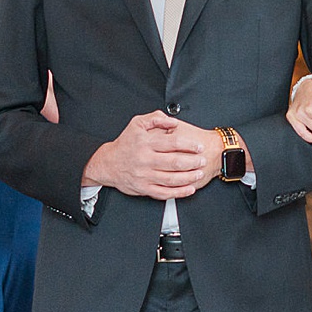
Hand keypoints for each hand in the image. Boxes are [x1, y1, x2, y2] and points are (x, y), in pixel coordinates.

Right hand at [82, 112, 226, 198]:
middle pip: (174, 162)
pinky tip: (189, 189)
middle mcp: (146, 160)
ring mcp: (145, 176)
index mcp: (146, 143)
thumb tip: (173, 122)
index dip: (189, 145)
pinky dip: (179, 192)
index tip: (198, 146)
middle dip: (192, 162)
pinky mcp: (144, 188)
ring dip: (188, 177)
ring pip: (171, 179)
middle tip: (202, 161)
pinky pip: (164, 192)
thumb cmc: (125, 144)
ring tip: (198, 174)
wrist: (108, 164)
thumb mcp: (137, 123)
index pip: (172, 143)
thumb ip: (156, 119)